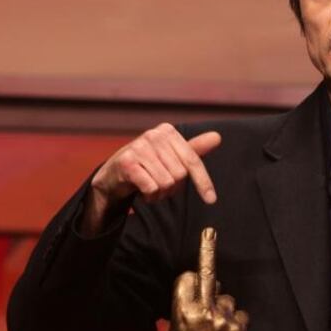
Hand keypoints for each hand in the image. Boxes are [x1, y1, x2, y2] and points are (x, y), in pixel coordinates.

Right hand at [83, 124, 220, 234]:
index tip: (211, 200)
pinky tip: (142, 191)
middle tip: (161, 185)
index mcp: (168, 131)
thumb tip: (218, 137)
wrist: (113, 174)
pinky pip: (151, 188)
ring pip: (166, 183)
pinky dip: (149, 196)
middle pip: (179, 175)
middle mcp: (154, 135)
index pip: (192, 161)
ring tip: (151, 187)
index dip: (203, 182)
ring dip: (160, 193)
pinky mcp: (127, 162)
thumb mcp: (172, 156)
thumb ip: (194, 149)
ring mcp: (139, 147)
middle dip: (173, 187)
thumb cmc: (148, 164)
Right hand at [167, 228, 248, 330]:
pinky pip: (239, 313)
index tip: (196, 260)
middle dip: (207, 252)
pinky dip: (235, 321)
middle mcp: (203, 312)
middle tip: (210, 232)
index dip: (189, 277)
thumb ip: (186, 308)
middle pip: (207, 275)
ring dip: (223, 307)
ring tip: (216, 330)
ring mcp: (224, 319)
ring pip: (227, 297)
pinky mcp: (240, 328)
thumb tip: (201, 286)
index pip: (187, 277)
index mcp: (182, 313)